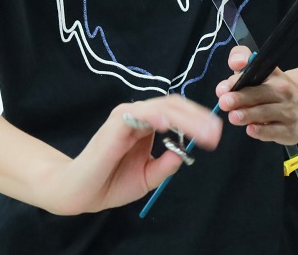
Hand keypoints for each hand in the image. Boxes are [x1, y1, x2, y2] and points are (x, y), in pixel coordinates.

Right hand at [46, 95, 221, 214]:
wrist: (82, 192)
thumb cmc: (110, 183)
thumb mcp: (147, 177)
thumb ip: (165, 165)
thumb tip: (183, 154)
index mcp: (146, 126)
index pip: (176, 113)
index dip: (197, 120)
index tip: (214, 136)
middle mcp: (137, 116)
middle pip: (174, 106)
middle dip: (198, 118)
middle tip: (216, 133)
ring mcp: (126, 116)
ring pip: (163, 107)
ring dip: (186, 119)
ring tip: (204, 132)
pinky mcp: (116, 123)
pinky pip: (141, 114)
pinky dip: (158, 116)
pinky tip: (171, 126)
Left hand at [215, 47, 297, 144]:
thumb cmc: (275, 88)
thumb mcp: (261, 72)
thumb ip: (243, 62)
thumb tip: (235, 64)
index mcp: (272, 75)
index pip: (255, 72)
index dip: (238, 79)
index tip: (223, 88)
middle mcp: (282, 91)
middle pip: (259, 94)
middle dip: (241, 98)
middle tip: (224, 102)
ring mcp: (288, 111)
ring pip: (266, 112)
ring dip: (249, 114)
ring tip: (233, 117)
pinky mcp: (291, 130)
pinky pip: (276, 131)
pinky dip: (263, 131)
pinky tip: (251, 130)